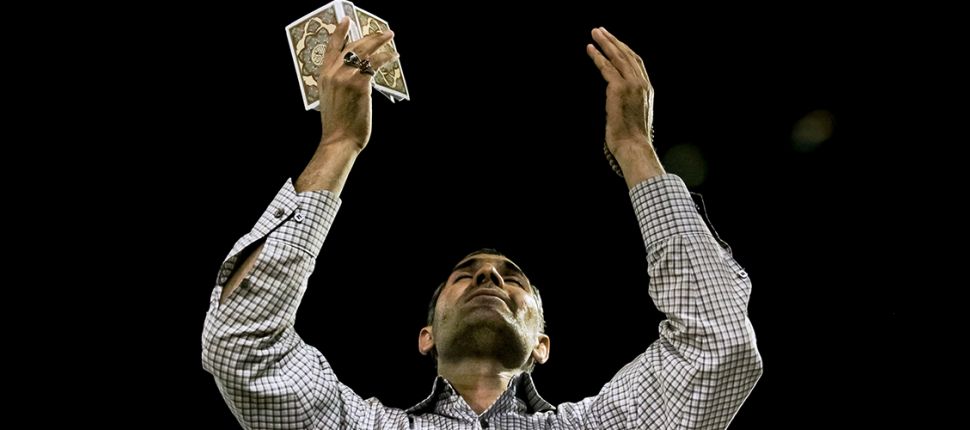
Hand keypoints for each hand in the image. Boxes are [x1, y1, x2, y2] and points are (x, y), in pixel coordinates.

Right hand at [317, 17, 397, 150]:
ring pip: (364, 51)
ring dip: (379, 41)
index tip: (346, 20)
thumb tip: (357, 71)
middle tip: (381, 31)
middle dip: (368, 36)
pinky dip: (386, 57)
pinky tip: (393, 55)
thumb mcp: (331, 98)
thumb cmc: (338, 124)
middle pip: (352, 46)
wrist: (339, 139)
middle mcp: (333, 73)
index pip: (331, 47)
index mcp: (323, 76)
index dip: (339, 32)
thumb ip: (339, 82)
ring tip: (389, 36)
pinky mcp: (359, 85)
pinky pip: (374, 64)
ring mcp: (345, 78)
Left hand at [586, 27, 654, 156]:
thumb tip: (621, 100)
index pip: (637, 62)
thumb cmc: (632, 138)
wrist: (634, 146)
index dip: (624, 50)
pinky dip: (598, 57)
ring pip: (618, 57)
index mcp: (647, 89)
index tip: (614, 42)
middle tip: (601, 30)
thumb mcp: (636, 116)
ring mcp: (632, 85)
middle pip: (628, 55)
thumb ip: (631, 102)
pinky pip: (607, 68)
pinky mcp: (619, 89)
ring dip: (605, 43)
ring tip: (595, 33)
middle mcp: (642, 84)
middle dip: (613, 41)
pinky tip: (590, 49)